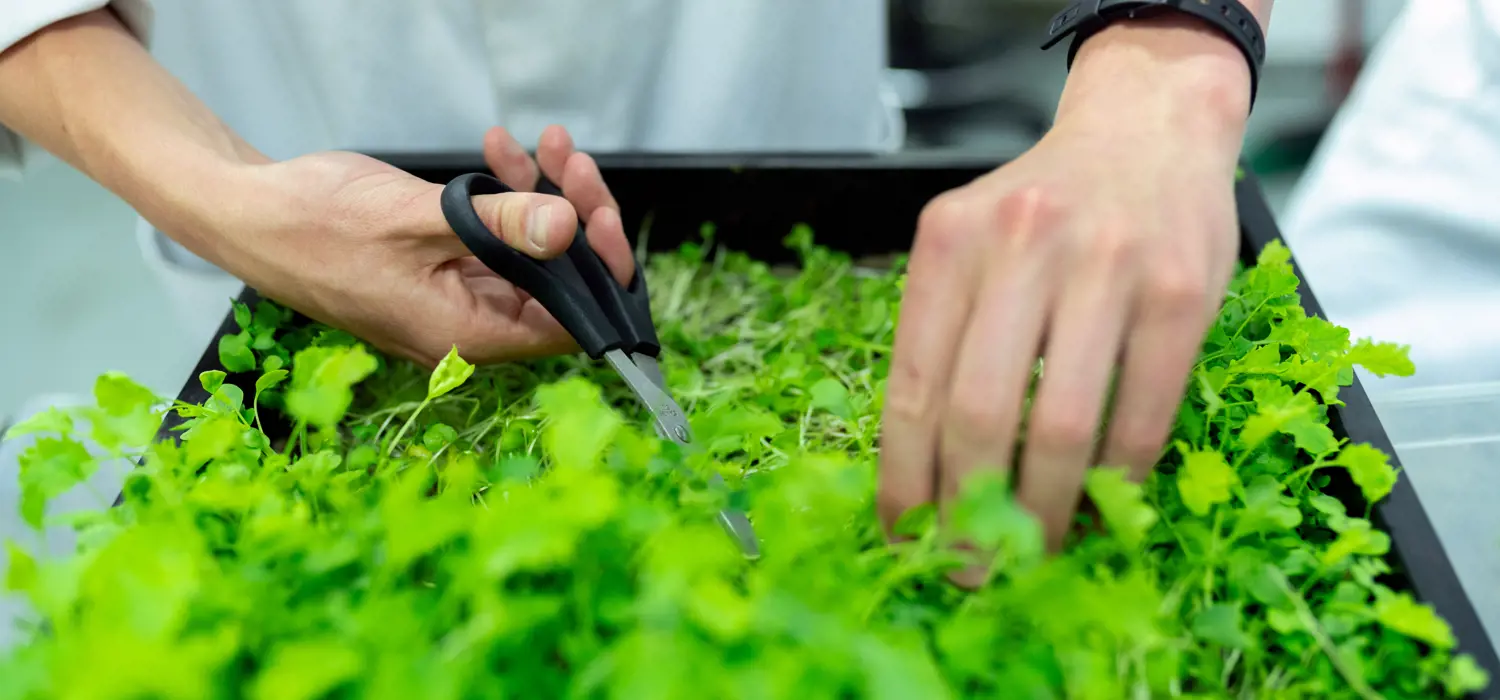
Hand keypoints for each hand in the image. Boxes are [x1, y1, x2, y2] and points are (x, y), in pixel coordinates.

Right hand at [189, 125, 632, 367]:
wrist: (249, 211)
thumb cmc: (315, 225)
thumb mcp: (418, 217)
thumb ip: (500, 225)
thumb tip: (569, 230)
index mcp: (468, 335)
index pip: (570, 322)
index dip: (599, 271)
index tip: (600, 214)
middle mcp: (469, 326)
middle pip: (558, 283)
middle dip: (574, 216)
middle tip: (571, 160)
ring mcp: (456, 297)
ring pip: (531, 254)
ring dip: (543, 196)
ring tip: (543, 143)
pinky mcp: (443, 267)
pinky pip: (496, 239)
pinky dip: (506, 196)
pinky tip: (500, 151)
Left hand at [877, 19, 1252, 574]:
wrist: (1148, 126)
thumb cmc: (1046, 207)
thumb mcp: (973, 243)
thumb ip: (947, 334)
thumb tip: (925, 471)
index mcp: (950, 242)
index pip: (911, 385)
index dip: (904, 478)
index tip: (903, 534)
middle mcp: (1021, 246)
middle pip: (980, 415)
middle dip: (968, 511)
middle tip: (969, 566)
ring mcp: (1107, 267)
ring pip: (1063, 426)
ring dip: (1043, 511)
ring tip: (1030, 553)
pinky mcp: (1181, 292)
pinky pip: (1141, 415)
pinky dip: (1115, 478)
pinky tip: (1098, 506)